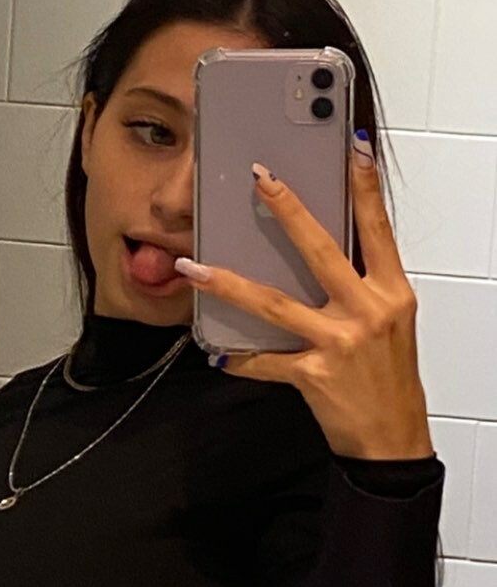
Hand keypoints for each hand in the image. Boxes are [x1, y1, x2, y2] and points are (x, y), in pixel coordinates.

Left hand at [174, 134, 433, 460]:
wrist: (393, 438)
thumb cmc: (390, 376)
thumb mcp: (391, 320)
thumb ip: (363, 282)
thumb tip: (325, 245)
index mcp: (391, 292)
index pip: (379, 229)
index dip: (366, 187)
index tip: (353, 147)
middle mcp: (367, 311)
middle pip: (320, 251)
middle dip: (288, 211)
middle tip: (260, 179)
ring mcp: (339, 343)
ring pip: (274, 303)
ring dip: (228, 283)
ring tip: (193, 267)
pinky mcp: (314, 375)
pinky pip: (265, 362)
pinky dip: (239, 358)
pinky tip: (216, 352)